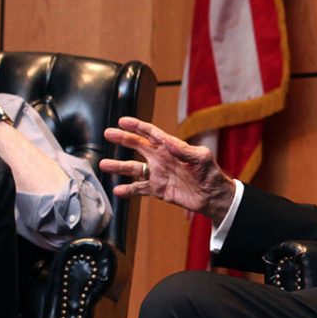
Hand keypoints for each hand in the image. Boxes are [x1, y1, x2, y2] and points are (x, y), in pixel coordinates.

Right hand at [99, 117, 235, 223]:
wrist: (213, 197)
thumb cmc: (211, 174)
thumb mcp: (202, 158)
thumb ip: (185, 150)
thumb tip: (168, 142)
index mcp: (171, 147)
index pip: (151, 133)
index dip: (137, 126)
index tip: (123, 121)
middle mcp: (161, 158)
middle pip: (137, 146)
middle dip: (123, 139)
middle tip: (108, 133)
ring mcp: (158, 174)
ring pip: (134, 168)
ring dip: (119, 166)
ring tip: (103, 164)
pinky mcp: (158, 189)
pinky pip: (139, 188)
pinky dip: (128, 190)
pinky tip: (117, 190)